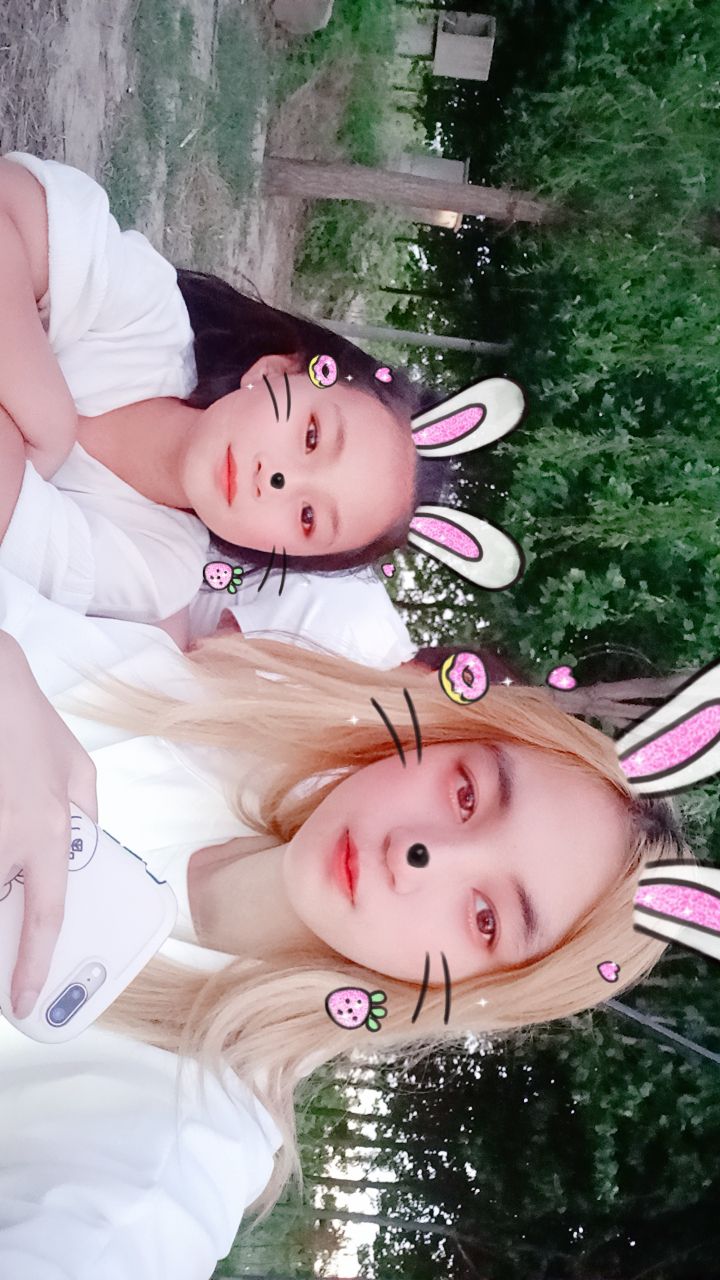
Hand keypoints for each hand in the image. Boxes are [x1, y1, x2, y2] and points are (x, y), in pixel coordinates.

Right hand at [0, 632, 97, 1017]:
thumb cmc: (30, 723)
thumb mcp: (79, 770)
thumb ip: (86, 819)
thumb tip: (86, 853)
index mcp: (49, 829)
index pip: (45, 913)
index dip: (33, 963)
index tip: (23, 997)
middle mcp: (9, 836)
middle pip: (0, 904)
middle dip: (3, 931)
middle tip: (9, 960)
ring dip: (2, 887)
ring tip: (11, 866)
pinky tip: (2, 842)